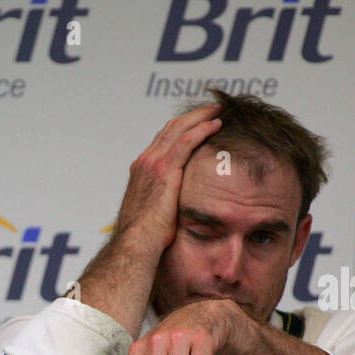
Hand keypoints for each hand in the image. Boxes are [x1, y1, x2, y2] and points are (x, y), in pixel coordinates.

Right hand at [77, 103, 222, 335]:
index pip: (163, 141)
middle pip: (170, 129)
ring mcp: (153, 164)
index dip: (181, 129)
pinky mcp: (165, 169)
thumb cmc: (144, 241)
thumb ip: (163, 205)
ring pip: (179, 129)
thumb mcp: (153, 216)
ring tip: (218, 110)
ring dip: (200, 116)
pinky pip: (186, 140)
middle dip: (192, 116)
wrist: (136, 246)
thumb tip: (176, 214)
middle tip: (212, 109)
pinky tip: (216, 123)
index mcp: (141, 172)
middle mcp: (144, 163)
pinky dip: (201, 128)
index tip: (197, 123)